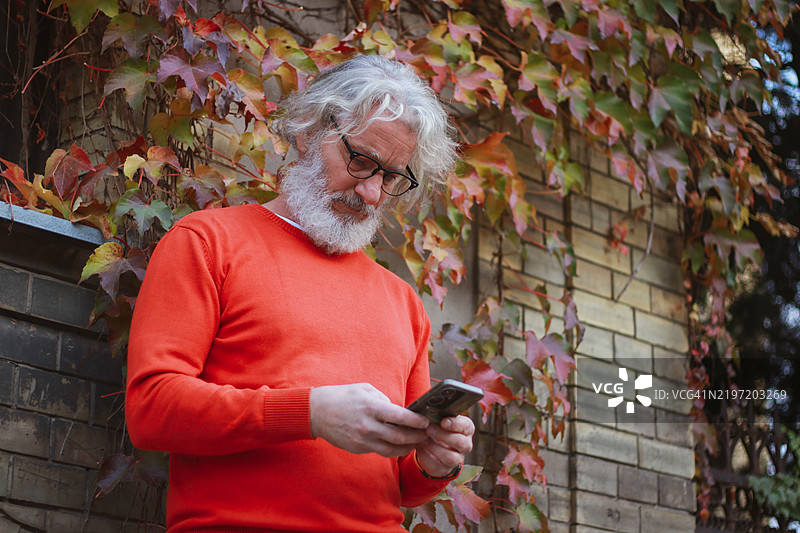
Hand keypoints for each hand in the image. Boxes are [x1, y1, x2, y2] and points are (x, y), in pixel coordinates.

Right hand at [310, 383, 429, 456]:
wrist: (316, 412)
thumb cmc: (342, 396)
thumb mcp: (364, 389)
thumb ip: (383, 399)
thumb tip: (398, 411)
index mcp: (371, 407)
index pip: (400, 417)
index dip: (416, 421)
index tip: (425, 421)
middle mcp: (367, 426)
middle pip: (399, 437)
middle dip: (416, 437)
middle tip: (426, 435)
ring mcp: (361, 440)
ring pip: (390, 449)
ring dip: (406, 448)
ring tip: (415, 443)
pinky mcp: (357, 448)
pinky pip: (378, 451)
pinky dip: (391, 449)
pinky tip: (398, 445)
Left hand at [415, 415, 474, 476]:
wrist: (432, 444)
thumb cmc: (437, 425)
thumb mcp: (439, 418)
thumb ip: (436, 415)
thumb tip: (426, 412)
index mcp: (466, 429)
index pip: (466, 427)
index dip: (455, 424)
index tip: (443, 421)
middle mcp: (465, 445)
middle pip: (460, 442)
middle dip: (443, 436)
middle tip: (429, 429)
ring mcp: (457, 459)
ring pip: (451, 458)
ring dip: (435, 448)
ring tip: (422, 439)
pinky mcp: (444, 469)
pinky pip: (437, 466)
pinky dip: (426, 457)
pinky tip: (420, 448)